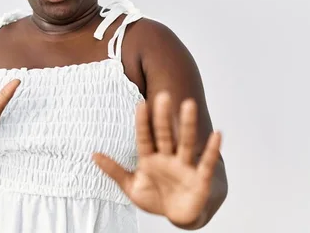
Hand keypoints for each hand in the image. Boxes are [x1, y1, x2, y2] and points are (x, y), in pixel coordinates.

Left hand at [92, 91, 221, 226]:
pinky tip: (217, 134)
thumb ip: (114, 170)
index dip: (142, 122)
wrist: (177, 216)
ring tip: (188, 104)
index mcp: (150, 158)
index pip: (145, 137)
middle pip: (164, 134)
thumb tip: (93, 155)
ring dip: (187, 125)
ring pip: (185, 142)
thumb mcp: (131, 186)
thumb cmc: (155, 198)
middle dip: (163, 117)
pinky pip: (206, 163)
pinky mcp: (200, 179)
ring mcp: (184, 167)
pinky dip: (211, 150)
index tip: (140, 103)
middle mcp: (168, 158)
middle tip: (162, 95)